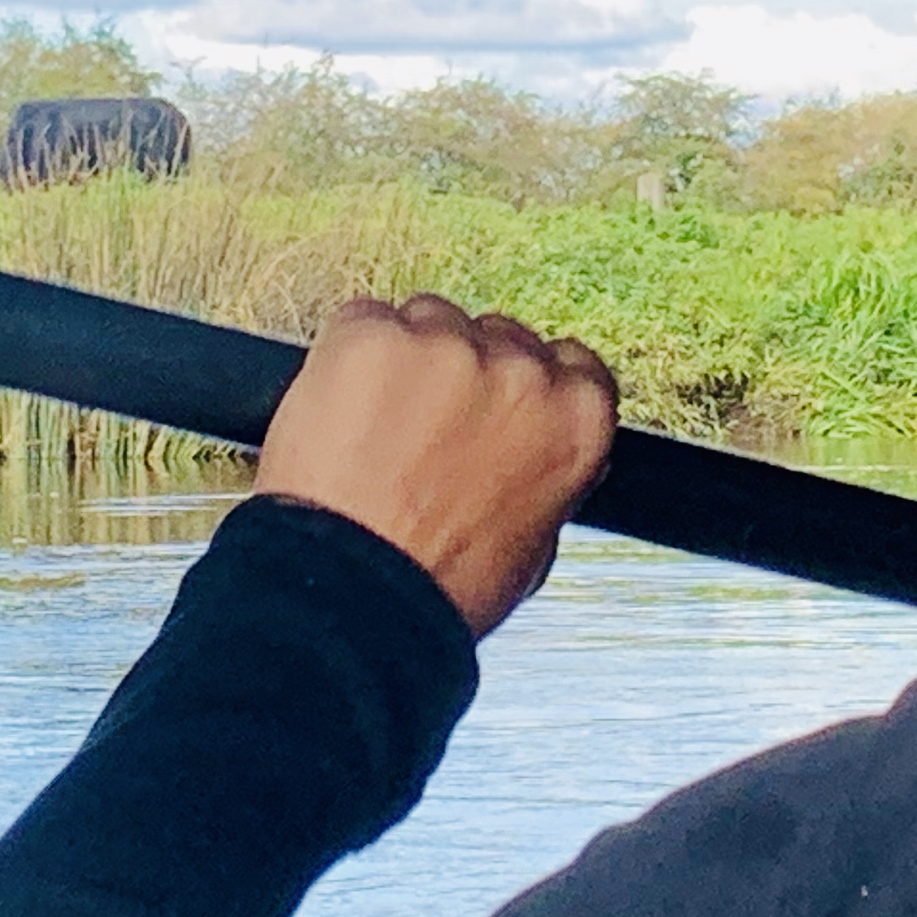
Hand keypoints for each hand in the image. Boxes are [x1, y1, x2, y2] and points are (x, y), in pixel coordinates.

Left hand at [253, 296, 618, 637]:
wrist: (352, 595)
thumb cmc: (437, 587)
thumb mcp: (532, 543)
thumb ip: (544, 473)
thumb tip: (530, 453)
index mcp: (575, 420)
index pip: (571, 363)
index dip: (526, 383)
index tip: (496, 402)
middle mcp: (521, 372)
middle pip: (494, 335)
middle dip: (462, 373)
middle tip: (424, 431)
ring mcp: (445, 347)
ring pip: (428, 321)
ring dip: (405, 361)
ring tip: (374, 431)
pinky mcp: (372, 336)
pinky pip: (363, 322)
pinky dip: (347, 360)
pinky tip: (341, 416)